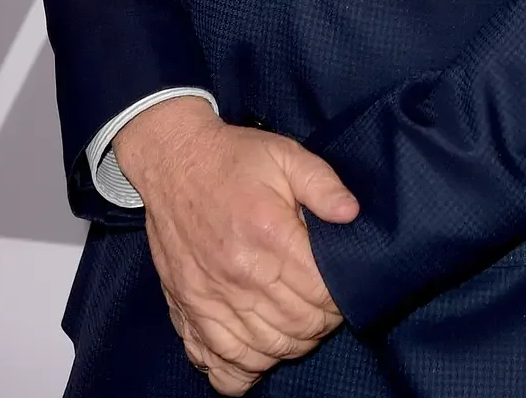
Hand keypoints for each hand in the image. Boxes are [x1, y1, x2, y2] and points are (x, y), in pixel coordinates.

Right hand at [114, 98, 358, 393]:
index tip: (340, 285)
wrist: (174, 161)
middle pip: (297, 330)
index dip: (340, 298)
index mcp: (270, 237)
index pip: (321, 297)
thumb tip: (351, 214)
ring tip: (296, 323)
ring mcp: (211, 301)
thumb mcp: (286, 155)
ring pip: (264, 353)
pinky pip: (220, 366)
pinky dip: (243, 370)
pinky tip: (257, 351)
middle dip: (320, 324)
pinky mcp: (188, 311)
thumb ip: (323, 184)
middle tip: (322, 304)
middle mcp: (241, 277)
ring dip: (290, 346)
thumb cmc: (234, 159)